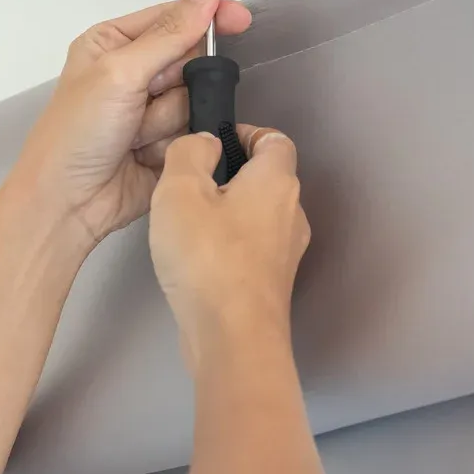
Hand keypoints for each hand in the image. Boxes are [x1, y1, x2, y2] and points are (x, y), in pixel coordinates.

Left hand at [15, 0, 251, 247]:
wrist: (67, 205)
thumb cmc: (79, 131)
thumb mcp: (120, 73)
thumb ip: (169, 34)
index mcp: (114, 42)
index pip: (173, 17)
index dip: (207, 18)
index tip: (240, 20)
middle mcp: (134, 71)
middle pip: (190, 61)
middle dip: (176, 83)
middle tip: (148, 99)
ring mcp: (151, 109)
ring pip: (195, 99)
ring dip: (168, 120)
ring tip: (135, 138)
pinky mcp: (167, 142)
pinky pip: (194, 132)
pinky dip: (173, 144)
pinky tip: (145, 156)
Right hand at [149, 128, 309, 370]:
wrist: (233, 339)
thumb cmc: (207, 257)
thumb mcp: (180, 190)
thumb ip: (189, 153)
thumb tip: (205, 144)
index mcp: (278, 181)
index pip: (275, 139)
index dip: (246, 134)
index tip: (213, 143)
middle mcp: (292, 212)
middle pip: (267, 179)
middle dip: (231, 176)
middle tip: (191, 185)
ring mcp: (287, 252)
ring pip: (259, 216)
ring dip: (228, 213)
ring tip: (188, 224)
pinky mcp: (274, 284)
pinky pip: (252, 249)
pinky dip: (229, 246)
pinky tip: (197, 260)